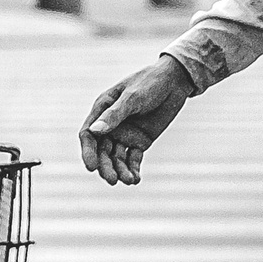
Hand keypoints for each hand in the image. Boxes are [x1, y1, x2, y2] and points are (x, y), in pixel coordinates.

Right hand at [79, 57, 191, 186]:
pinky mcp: (140, 141)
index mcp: (102, 110)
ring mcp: (125, 134)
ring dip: (120, 170)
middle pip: (102, 151)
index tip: (92, 167)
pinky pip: (133, 159)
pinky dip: (133, 169)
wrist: (175, 81)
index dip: (87, 152)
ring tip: (128, 180)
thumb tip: (95, 131)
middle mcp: (111, 125)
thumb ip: (114, 115)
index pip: (88, 135)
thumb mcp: (132, 98)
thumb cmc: (149, 82)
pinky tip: (135, 179)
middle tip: (112, 179)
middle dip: (105, 166)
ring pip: (117, 158)